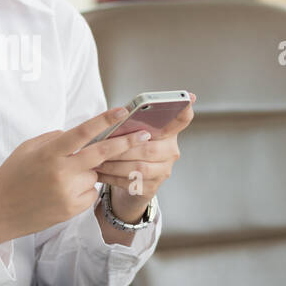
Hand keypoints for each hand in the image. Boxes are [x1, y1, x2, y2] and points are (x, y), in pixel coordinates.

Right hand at [0, 107, 149, 244]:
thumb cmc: (12, 176)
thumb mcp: (27, 148)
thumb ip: (54, 138)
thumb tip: (79, 134)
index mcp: (49, 153)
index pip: (82, 132)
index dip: (104, 120)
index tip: (122, 111)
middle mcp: (62, 172)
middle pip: (102, 154)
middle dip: (126, 143)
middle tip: (145, 135)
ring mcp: (69, 193)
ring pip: (94, 175)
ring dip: (88, 171)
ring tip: (60, 179)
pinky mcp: (73, 209)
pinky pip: (90, 193)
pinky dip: (84, 189)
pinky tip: (62, 193)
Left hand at [95, 91, 194, 207]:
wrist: (130, 184)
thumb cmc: (129, 151)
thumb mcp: (132, 134)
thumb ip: (130, 124)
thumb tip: (117, 116)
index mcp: (168, 133)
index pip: (182, 119)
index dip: (184, 110)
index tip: (188, 97)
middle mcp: (170, 151)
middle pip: (150, 148)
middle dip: (122, 148)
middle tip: (102, 146)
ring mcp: (163, 171)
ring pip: (139, 167)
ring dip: (115, 163)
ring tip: (97, 160)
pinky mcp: (152, 187)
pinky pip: (131, 182)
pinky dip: (112, 176)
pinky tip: (99, 172)